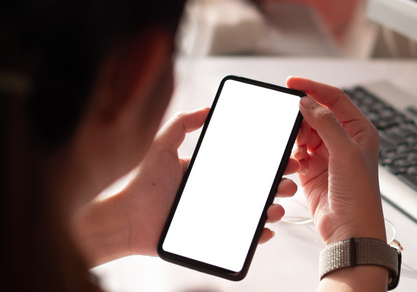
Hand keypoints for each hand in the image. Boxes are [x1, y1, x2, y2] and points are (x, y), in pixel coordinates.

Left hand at [74, 107, 297, 265]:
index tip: (285, 157)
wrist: (127, 219)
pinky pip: (242, 238)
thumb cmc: (143, 183)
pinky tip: (265, 231)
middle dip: (279, 185)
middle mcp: (218, 193)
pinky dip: (257, 236)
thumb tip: (208, 108)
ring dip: (272, 210)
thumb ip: (182, 123)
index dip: (269, 162)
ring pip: (254, 213)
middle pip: (257, 189)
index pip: (247, 166)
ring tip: (277, 208)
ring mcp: (218, 216)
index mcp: (211, 172)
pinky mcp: (214, 237)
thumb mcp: (163, 146)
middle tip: (289, 183)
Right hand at [286, 77, 385, 244]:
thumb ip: (325, 123)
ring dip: (298, 139)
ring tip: (301, 152)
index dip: (313, 88)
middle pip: (316, 115)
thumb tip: (307, 102)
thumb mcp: (346, 152)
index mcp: (360, 130)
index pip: (335, 98)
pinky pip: (297, 153)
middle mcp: (344, 140)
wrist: (350, 231)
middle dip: (303, 119)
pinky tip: (299, 165)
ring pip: (304, 134)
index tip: (292, 82)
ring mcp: (327, 155)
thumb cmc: (360, 195)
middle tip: (293, 125)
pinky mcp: (312, 171)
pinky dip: (294, 156)